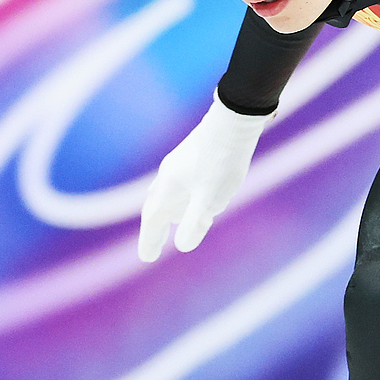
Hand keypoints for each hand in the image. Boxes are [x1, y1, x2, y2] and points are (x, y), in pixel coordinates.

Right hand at [137, 99, 271, 261]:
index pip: (153, 221)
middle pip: (154, 208)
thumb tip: (182, 245)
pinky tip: (187, 196)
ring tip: (166, 224)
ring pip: (164, 194)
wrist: (233, 122)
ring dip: (163, 213)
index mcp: (168, 189)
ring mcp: (177, 166)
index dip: (150, 240)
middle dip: (154, 230)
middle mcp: (168, 178)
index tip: (147, 257)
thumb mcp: (210, 198)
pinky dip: (176, 199)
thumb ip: (194, 222)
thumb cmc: (221, 162)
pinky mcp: (190, 158)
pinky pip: (175, 185)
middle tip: (151, 248)